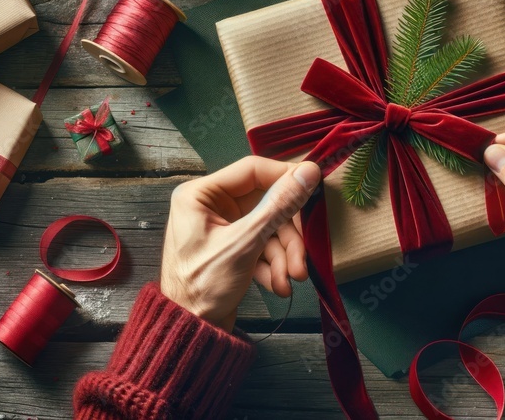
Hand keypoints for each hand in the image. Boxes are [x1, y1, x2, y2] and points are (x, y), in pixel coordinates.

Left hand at [160, 157, 320, 329]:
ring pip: (268, 228)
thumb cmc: (203, 286)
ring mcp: (222, 227)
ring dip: (283, 255)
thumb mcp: (245, 243)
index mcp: (201, 194)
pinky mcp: (232, 248)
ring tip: (290, 280)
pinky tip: (277, 285)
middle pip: (266, 204)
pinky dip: (272, 265)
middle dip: (287, 235)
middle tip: (302, 257)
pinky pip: (261, 245)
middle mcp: (210, 206)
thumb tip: (309, 172)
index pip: (254, 170)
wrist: (190, 333)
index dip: (286, 178)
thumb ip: (279, 205)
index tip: (315, 188)